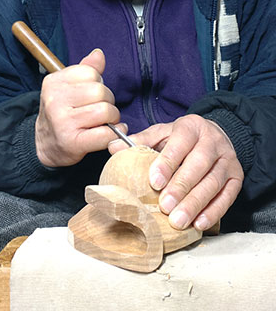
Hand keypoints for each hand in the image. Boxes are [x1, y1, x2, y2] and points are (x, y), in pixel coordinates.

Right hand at [36, 49, 124, 166]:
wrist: (45, 144)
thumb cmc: (61, 112)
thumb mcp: (67, 87)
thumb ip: (85, 69)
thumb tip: (99, 54)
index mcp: (54, 82)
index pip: (91, 72)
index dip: (99, 83)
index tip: (93, 95)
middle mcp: (55, 100)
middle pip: (100, 91)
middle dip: (108, 101)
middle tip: (102, 110)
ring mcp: (62, 122)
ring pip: (105, 111)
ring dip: (113, 118)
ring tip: (105, 122)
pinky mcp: (72, 142)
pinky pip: (105, 134)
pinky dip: (114, 134)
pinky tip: (112, 133)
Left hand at [108, 114, 242, 229]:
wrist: (217, 135)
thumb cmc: (183, 138)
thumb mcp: (163, 133)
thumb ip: (141, 141)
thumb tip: (113, 147)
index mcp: (191, 127)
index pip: (180, 143)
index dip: (167, 163)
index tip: (154, 181)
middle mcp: (213, 141)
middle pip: (199, 165)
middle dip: (181, 187)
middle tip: (165, 206)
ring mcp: (227, 160)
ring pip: (213, 183)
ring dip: (195, 203)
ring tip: (178, 220)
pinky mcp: (237, 177)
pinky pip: (227, 196)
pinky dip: (214, 211)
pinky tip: (199, 223)